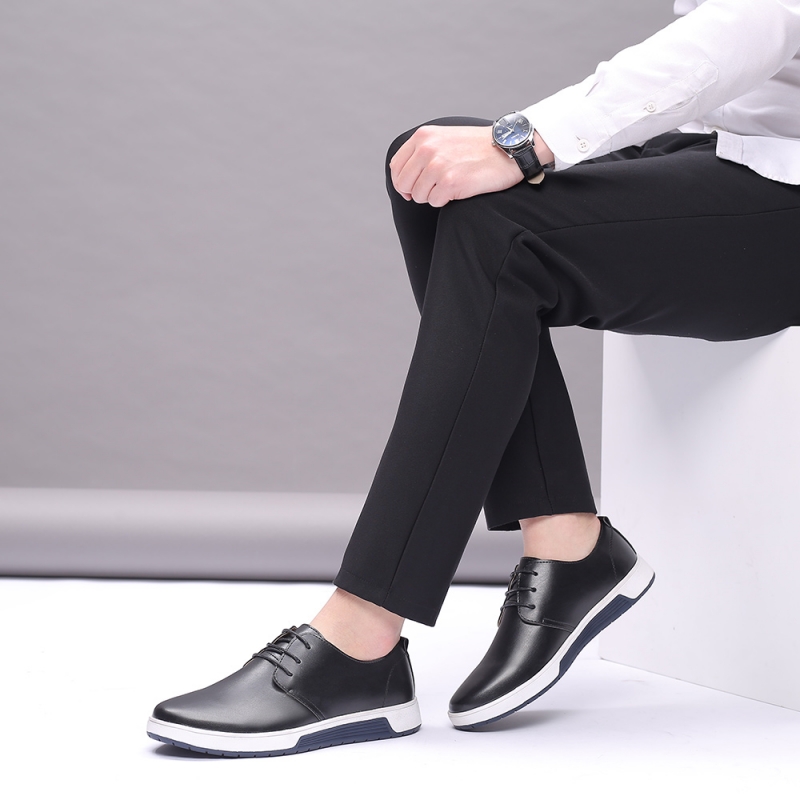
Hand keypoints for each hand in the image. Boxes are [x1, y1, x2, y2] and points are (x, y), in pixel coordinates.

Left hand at [389, 125, 522, 207]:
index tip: (411, 188)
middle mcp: (427, 149)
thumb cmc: (477, 147)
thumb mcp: (444, 138)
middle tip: (434, 189)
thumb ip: (422, 151)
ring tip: (451, 185)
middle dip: (416, 192)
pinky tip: (459, 189)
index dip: (402, 182)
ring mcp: (438, 166)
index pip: (396, 167)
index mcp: (423, 137)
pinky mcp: (450, 182)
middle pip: (404, 184)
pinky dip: (445, 201)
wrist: (507, 148)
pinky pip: (435, 202)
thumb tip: (402, 178)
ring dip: (433, 196)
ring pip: (419, 195)